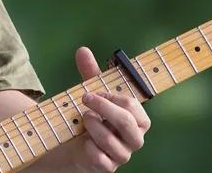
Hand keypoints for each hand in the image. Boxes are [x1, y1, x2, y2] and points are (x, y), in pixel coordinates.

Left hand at [60, 46, 151, 170]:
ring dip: (93, 126)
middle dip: (103, 108)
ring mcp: (122, 154)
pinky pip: (100, 158)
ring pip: (111, 141)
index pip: (132, 106)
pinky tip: (83, 141)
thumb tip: (82, 50)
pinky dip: (88, 147)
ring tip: (84, 119)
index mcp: (137, 119)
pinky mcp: (108, 167)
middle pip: (126, 123)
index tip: (94, 92)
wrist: (74, 145)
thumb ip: (90, 73)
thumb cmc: (91, 117)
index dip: (111, 97)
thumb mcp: (92, 95)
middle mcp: (134, 138)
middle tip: (85, 99)